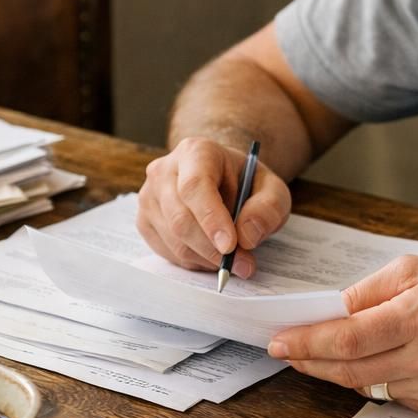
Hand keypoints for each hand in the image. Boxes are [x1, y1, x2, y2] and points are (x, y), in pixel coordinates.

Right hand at [136, 137, 290, 276]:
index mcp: (196, 152)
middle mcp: (164, 170)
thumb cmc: (247, 183)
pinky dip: (194, 261)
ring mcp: (149, 196)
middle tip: (242, 265)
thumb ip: (267, 208)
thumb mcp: (272, 190)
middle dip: (212, 249)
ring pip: (173, 240)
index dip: (211, 219)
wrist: (225, 181)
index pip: (195, 187)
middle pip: (180, 218)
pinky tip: (212, 254)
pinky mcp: (144, 220)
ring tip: (233, 258)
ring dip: (206, 259)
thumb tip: (246, 236)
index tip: (230, 246)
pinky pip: (167, 251)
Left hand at [267, 256, 417, 415]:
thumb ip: (371, 290)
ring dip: (335, 372)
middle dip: (310, 360)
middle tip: (285, 351)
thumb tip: (328, 312)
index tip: (279, 341)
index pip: (350, 337)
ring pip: (366, 387)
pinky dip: (373, 380)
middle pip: (350, 370)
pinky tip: (372, 363)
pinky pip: (391, 396)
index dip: (308, 342)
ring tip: (315, 355)